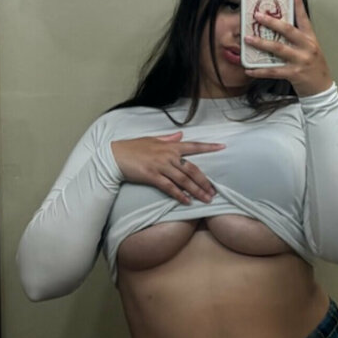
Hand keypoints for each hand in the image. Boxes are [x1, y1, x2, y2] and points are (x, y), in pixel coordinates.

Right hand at [110, 131, 225, 204]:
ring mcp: (161, 166)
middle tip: (213, 192)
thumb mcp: (152, 140)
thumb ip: (168, 139)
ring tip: (206, 199)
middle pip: (192, 169)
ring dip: (196, 191)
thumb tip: (181, 135)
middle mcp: (168, 155)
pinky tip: (187, 202)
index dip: (209, 147)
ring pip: (184, 180)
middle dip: (204, 182)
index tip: (222, 147)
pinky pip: (170, 188)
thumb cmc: (133, 147)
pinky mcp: (152, 176)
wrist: (114, 156)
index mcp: (170, 145)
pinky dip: (179, 196)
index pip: (193, 146)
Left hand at [242, 0, 332, 97]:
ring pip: (278, 49)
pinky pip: (273, 71)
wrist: (321, 89)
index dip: (299, 4)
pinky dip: (259, 70)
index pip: (304, 18)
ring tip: (248, 39)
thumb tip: (280, 28)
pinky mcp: (294, 74)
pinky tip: (249, 69)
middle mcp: (307, 47)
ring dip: (261, 43)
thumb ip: (298, 38)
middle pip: (288, 30)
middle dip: (271, 22)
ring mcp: (300, 60)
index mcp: (310, 39)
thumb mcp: (310, 49)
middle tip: (258, 15)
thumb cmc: (313, 68)